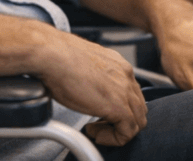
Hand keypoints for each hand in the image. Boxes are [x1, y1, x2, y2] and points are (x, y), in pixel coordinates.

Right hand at [35, 30, 146, 145]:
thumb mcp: (83, 66)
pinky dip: (113, 138)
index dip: (119, 108)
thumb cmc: (59, 58)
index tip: (101, 114)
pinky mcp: (119, 106)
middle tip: (100, 124)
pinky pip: (128, 132)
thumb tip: (85, 88)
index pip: (131, 92)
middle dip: (121, 121)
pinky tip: (96, 134)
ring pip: (138, 121)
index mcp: (117, 64)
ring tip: (96, 130)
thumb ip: (93, 77)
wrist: (53, 55)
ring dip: (117, 130)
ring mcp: (125, 90)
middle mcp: (125, 75)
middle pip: (138, 107)